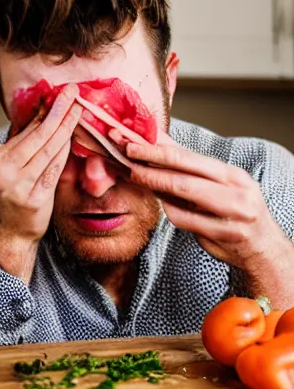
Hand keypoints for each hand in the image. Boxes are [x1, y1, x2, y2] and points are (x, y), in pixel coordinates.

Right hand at [0, 84, 81, 282]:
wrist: (15, 230)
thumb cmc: (17, 194)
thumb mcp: (14, 166)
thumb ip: (24, 141)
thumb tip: (41, 111)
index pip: (27, 130)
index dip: (46, 110)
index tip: (60, 93)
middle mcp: (4, 170)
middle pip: (38, 136)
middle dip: (58, 110)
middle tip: (72, 91)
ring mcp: (18, 185)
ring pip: (48, 150)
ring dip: (66, 127)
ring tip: (78, 109)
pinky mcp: (34, 198)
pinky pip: (54, 169)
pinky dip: (65, 151)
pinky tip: (74, 136)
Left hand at [109, 130, 292, 272]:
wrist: (261, 248)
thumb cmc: (233, 211)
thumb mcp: (217, 185)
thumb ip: (188, 167)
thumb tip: (158, 141)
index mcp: (232, 175)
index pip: (190, 156)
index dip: (159, 148)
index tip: (135, 140)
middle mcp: (236, 190)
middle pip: (186, 171)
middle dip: (153, 160)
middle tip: (128, 152)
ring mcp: (233, 212)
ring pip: (185, 191)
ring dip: (156, 182)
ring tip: (136, 175)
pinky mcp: (225, 233)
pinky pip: (186, 219)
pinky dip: (170, 209)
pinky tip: (161, 202)